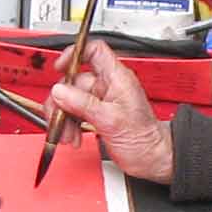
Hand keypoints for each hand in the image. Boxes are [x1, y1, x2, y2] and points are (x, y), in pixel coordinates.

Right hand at [47, 37, 172, 182]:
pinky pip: (75, 113)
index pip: (94, 51)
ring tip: (68, 134)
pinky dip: (69, 125)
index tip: (60, 67)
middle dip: (62, 100)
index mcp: (117, 78)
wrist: (151, 159)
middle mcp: (108, 86)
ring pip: (71, 99)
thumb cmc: (144, 138)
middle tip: (59, 117)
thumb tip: (60, 91)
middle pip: (75, 80)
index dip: (75, 54)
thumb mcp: (111, 119)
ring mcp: (101, 101)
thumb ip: (83, 103)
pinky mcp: (96, 115)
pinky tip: (73, 137)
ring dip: (64, 117)